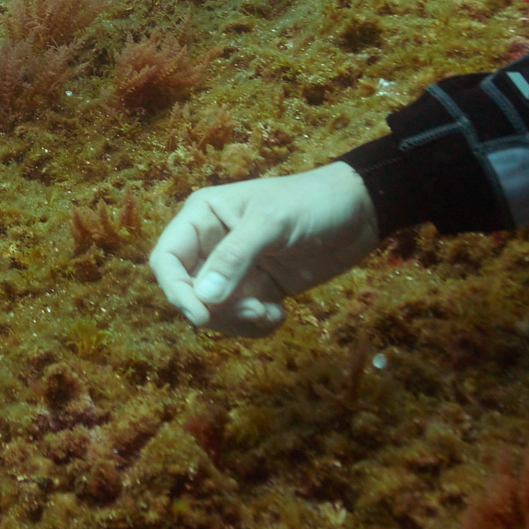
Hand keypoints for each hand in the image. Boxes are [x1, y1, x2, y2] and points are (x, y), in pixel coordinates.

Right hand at [148, 165, 378, 336]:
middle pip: (188, 292)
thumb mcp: (272, 223)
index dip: (175, 290)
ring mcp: (234, 270)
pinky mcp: (257, 290)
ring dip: (238, 321)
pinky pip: (240, 319)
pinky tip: (280, 313)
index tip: (200, 315)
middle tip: (254, 309)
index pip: (167, 259)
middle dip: (216, 310)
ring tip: (270, 311)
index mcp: (202, 217)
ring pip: (213, 311)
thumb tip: (202, 299)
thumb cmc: (313, 203)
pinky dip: (256, 325)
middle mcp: (210, 244)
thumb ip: (234, 258)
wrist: (361, 214)